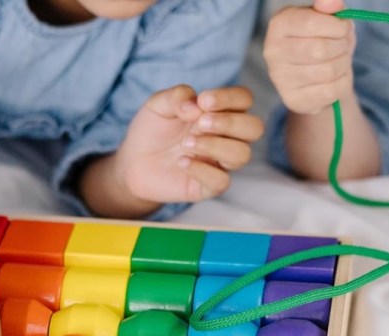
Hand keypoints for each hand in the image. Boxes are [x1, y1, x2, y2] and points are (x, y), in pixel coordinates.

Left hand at [80, 84, 263, 216]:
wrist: (134, 162)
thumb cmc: (152, 130)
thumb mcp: (158, 105)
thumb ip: (177, 96)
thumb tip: (196, 105)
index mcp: (220, 112)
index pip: (244, 99)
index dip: (230, 98)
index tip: (203, 100)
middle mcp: (227, 137)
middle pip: (255, 128)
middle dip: (230, 123)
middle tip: (200, 124)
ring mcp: (220, 162)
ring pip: (243, 155)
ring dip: (215, 146)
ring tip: (186, 144)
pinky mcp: (209, 186)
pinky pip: (222, 181)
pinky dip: (202, 170)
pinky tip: (182, 162)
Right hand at [264, 0, 355, 114]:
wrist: (315, 75)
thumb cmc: (322, 39)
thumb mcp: (328, 19)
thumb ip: (329, 7)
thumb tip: (332, 2)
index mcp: (279, 24)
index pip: (312, 23)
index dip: (337, 26)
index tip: (343, 28)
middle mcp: (273, 51)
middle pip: (320, 50)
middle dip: (341, 46)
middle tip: (342, 46)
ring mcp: (280, 78)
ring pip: (328, 71)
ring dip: (343, 65)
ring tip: (338, 61)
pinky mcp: (292, 99)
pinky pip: (330, 92)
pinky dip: (341, 84)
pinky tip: (335, 79)